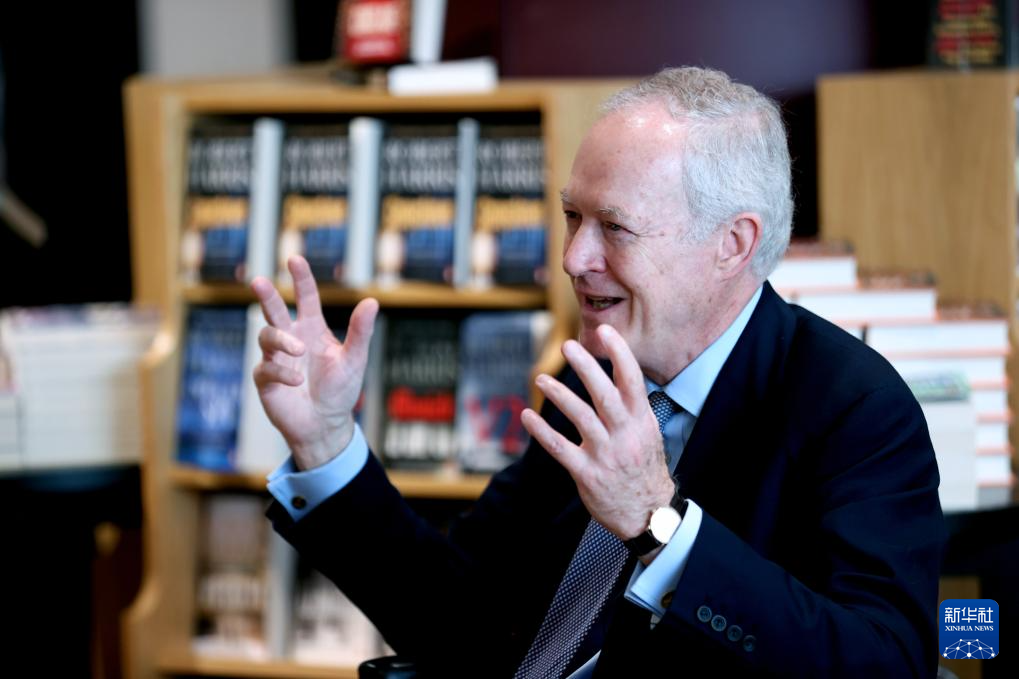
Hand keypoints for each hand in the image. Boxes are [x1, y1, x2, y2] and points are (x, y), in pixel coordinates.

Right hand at [251, 255, 378, 469]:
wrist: (325, 423)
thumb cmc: (340, 390)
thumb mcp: (354, 359)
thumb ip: (361, 331)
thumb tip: (372, 301)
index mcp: (313, 329)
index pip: (306, 297)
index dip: (301, 278)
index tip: (295, 259)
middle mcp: (291, 338)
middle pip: (274, 310)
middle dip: (267, 295)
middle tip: (259, 281)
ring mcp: (276, 357)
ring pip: (266, 335)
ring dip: (281, 340)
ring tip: (299, 351)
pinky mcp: (266, 379)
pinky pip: (266, 368)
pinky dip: (282, 372)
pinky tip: (297, 381)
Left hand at [520, 324, 674, 539]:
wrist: (648, 514)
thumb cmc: (644, 467)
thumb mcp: (648, 433)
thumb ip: (632, 406)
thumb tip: (619, 372)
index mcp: (641, 421)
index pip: (633, 381)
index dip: (620, 354)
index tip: (606, 331)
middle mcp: (625, 435)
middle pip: (605, 395)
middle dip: (587, 368)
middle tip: (568, 345)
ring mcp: (606, 455)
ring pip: (582, 418)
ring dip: (560, 396)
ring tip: (540, 379)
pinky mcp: (588, 474)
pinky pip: (561, 449)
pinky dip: (543, 432)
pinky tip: (528, 417)